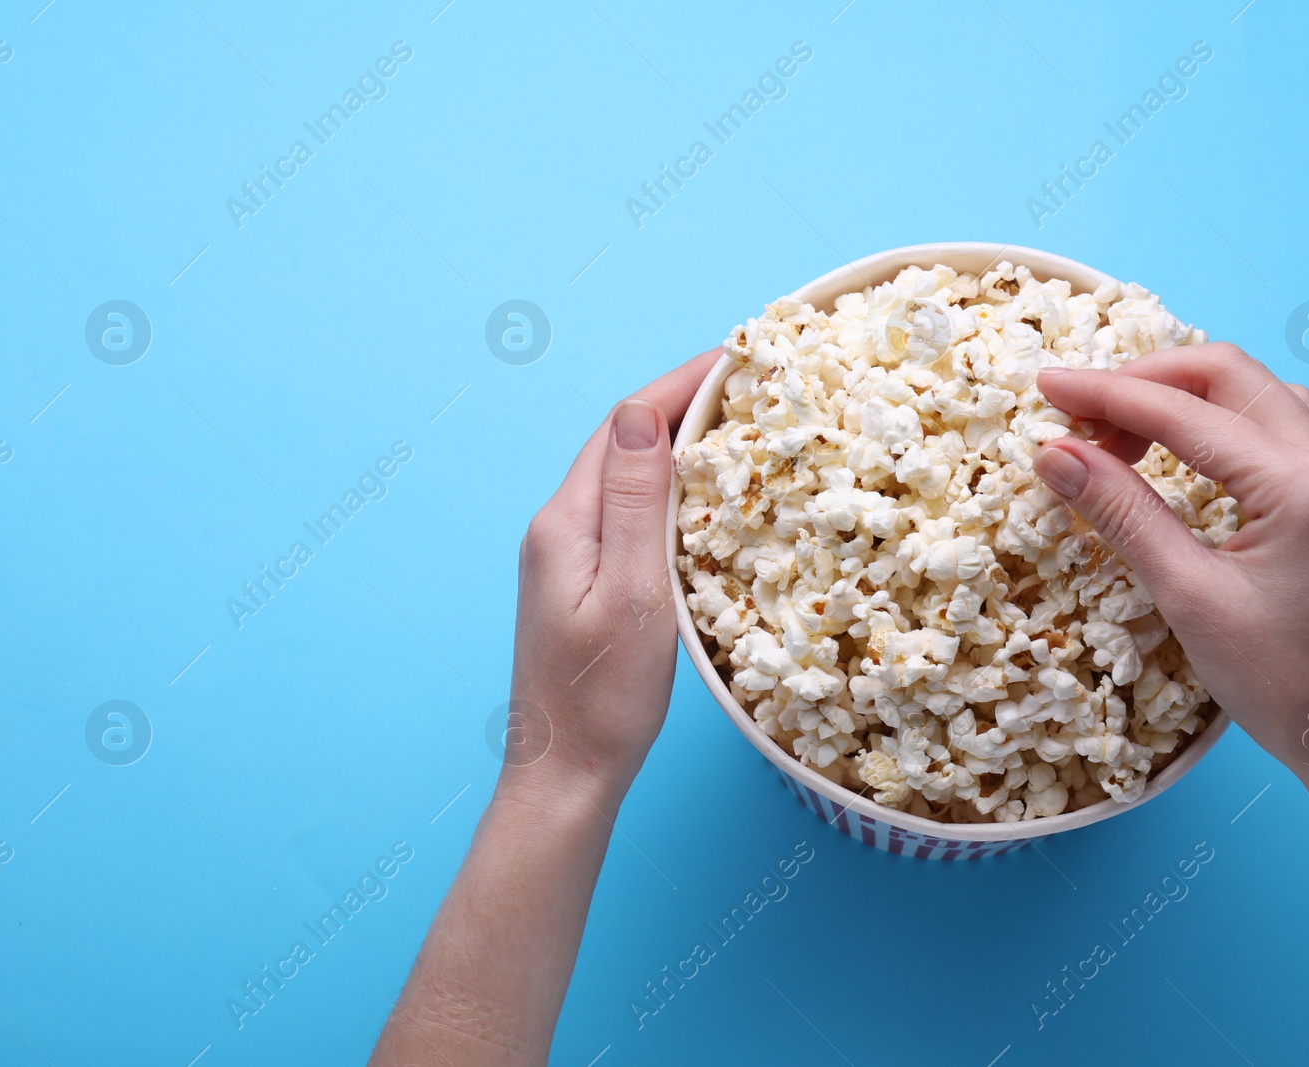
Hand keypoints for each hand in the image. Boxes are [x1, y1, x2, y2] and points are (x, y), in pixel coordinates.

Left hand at [500, 348, 722, 804]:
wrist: (564, 774)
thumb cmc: (602, 699)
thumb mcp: (631, 595)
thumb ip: (634, 502)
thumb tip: (639, 411)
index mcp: (566, 522)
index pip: (624, 423)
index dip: (680, 384)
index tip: (738, 357)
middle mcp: (557, 527)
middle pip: (621, 440)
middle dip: (682, 403)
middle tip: (750, 384)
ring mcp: (564, 555)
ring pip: (623, 475)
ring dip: (675, 443)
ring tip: (737, 426)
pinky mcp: (579, 582)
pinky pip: (625, 512)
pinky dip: (667, 489)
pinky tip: (702, 498)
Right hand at [1031, 343, 1308, 806]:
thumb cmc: (1284, 685)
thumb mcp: (1189, 598)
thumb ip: (1121, 514)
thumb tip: (1054, 454)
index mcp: (1298, 483)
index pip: (1183, 411)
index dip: (1105, 392)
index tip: (1045, 385)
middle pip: (1226, 374)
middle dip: (1143, 381)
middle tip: (1077, 414)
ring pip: (1253, 392)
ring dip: (1181, 397)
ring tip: (1119, 436)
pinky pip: (1273, 426)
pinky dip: (1215, 422)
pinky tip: (1178, 455)